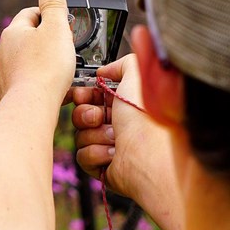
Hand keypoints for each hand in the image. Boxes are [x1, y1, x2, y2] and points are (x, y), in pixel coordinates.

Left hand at [0, 0, 75, 109]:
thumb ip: (53, 2)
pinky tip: (48, 89)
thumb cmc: (46, 68)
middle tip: (64, 49)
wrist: (31, 107)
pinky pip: (22, 81)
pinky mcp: (4, 92)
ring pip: (23, 60)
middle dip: (44, 41)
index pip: (31, 14)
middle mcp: (2, 50)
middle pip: (26, 38)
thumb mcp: (56, 28)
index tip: (64, 25)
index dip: (49, 16)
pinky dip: (34, 82)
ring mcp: (1, 72)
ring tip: (58, 71)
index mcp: (13, 31)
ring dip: (39, 62)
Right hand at [71, 54, 183, 229]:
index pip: (90, 96)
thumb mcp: (137, 75)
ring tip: (114, 138)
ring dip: (94, 135)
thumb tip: (104, 71)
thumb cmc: (146, 120)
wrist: (149, 157)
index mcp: (122, 105)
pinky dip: (95, 153)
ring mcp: (109, 145)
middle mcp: (116, 124)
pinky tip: (113, 153)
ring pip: (80, 135)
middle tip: (98, 116)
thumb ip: (121, 63)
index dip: (83, 95)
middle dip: (85, 114)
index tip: (82, 95)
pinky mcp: (103, 165)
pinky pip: (82, 155)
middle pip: (81, 114)